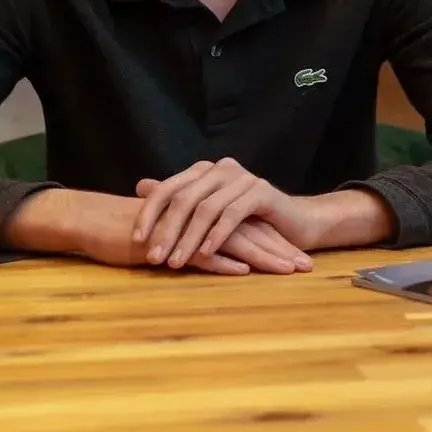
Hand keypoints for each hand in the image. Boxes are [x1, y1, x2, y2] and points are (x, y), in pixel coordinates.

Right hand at [0, 189, 289, 274]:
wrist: (99, 222)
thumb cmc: (141, 231)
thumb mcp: (181, 234)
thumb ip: (205, 238)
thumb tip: (235, 254)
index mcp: (209, 214)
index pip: (251, 226)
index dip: (277, 241)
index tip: (301, 258)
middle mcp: (203, 218)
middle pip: (251, 233)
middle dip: (280, 250)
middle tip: (306, 265)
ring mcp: (188, 229)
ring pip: (232, 242)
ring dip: (262, 257)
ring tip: (286, 270)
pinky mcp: (169, 242)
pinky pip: (200, 253)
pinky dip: (222, 262)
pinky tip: (243, 272)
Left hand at [134, 158, 319, 269]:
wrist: (295, 224)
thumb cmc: (249, 223)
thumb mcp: (208, 213)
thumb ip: (178, 199)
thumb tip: (140, 185)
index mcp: (205, 171)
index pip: (168, 189)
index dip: (150, 214)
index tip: (136, 241)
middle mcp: (222, 169)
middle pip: (184, 199)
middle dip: (167, 231)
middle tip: (154, 258)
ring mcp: (243, 178)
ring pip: (206, 209)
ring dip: (188, 239)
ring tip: (176, 263)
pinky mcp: (262, 192)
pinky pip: (232, 214)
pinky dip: (217, 235)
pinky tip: (206, 254)